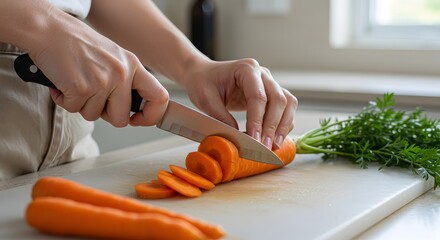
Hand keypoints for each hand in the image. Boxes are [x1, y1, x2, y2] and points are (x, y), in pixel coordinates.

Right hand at [27, 7, 167, 126]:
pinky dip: (65, 100)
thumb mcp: (112, 57)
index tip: (138, 120)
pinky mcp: (81, 88)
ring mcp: (102, 81)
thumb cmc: (77, 43)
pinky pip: (74, 109)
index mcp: (132, 65)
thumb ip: (125, 80)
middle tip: (93, 98)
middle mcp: (121, 73)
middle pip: (121, 118)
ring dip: (81, 104)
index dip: (151, 116)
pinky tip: (63, 82)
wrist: (48, 30)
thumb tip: (131, 111)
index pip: (159, 97)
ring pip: (94, 115)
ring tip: (76, 83)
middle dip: (105, 114)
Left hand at [181, 58, 297, 149]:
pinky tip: (275, 138)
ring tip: (275, 145)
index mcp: (246, 69)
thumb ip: (222, 117)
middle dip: (273, 126)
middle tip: (265, 147)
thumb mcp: (206, 99)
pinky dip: (283, 123)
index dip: (257, 120)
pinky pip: (285, 108)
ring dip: (283, 125)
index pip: (258, 96)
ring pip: (287, 103)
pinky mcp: (271, 93)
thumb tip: (238, 138)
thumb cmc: (203, 82)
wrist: (204, 75)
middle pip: (278, 99)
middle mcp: (262, 73)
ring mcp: (269, 82)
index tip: (255, 140)